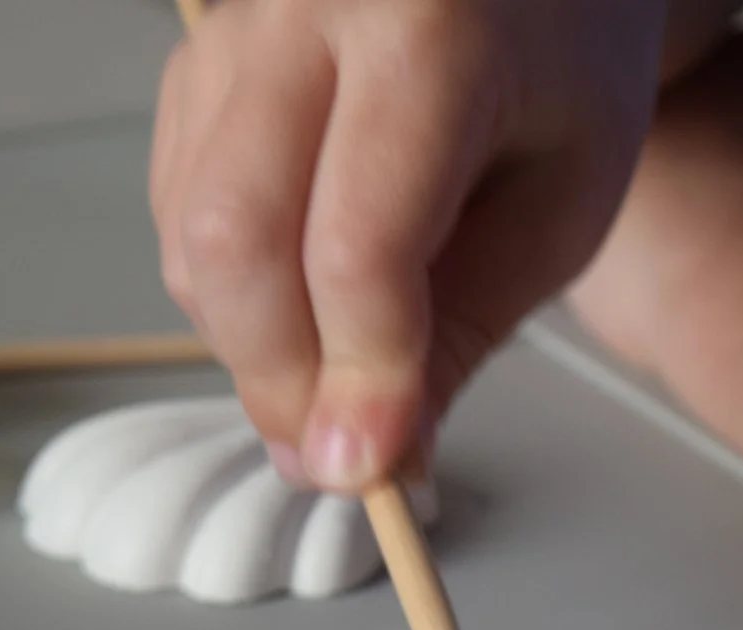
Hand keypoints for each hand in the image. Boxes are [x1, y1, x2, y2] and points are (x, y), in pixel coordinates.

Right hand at [150, 0, 671, 490]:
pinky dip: (230, 295)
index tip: (377, 470)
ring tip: (336, 386)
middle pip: (236, 238)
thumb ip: (468, 329)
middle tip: (342, 458)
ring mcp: (234, 28)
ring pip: (190, 234)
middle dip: (281, 380)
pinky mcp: (196, 61)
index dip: (360, 375)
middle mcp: (308, 8)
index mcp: (430, 32)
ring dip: (252, 347)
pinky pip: (177, 210)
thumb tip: (382, 453)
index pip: (358, 242)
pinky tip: (304, 310)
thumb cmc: (564, 69)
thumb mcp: (562, 205)